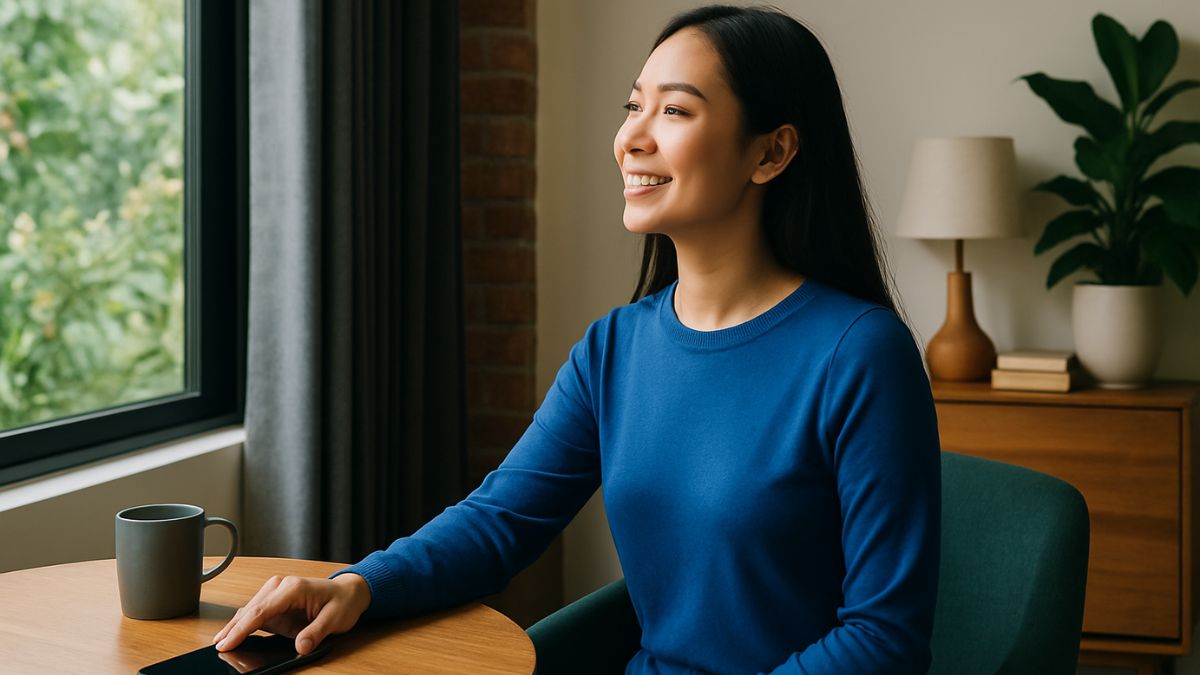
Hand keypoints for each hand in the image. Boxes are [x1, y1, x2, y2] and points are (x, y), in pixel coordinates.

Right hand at [212, 573, 371, 655]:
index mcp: (293, 588)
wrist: (348, 593)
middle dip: (233, 629)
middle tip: (219, 648)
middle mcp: (280, 587)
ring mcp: (276, 594)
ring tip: (221, 643)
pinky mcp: (275, 603)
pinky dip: (243, 625)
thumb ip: (316, 632)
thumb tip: (300, 647)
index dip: (242, 628)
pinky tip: (232, 636)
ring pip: (248, 611)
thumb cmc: (342, 602)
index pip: (261, 610)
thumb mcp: (335, 619)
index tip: (227, 642)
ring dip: (234, 627)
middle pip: (250, 610)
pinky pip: (255, 614)